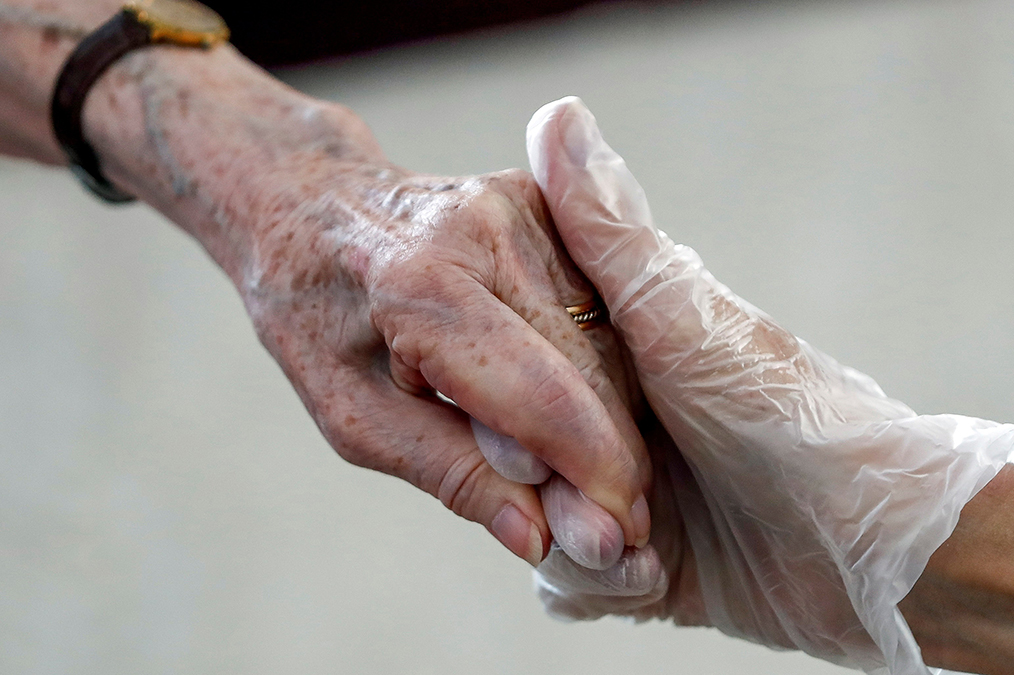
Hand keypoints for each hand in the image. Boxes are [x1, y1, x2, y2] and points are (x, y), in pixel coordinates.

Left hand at [0, 6, 654, 566]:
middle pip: (588, 367)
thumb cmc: (321, 322)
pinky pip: (597, 303)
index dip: (591, 471)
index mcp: (421, 285)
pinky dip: (598, 362)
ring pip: (605, 336)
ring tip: (586, 467)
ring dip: (610, 411)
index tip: (620, 535)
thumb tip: (538, 537)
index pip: (540, 394)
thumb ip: (449, 472)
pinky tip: (579, 398)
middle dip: (612, 454)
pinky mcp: (547, 199)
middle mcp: (485, 230)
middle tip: (617, 525)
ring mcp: (523, 204)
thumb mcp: (355, 418)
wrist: (308, 207)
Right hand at [524, 97, 1013, 673]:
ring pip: (537, 525)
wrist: (878, 549)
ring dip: (580, 552)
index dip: (500, 405)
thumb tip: (557, 113)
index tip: (526, 438)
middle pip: (514, 456)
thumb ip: (607, 232)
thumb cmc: (790, 419)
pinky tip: (651, 579)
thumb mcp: (683, 321)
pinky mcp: (646, 564)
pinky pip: (577, 583)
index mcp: (616, 353)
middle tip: (605, 514)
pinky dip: (602, 588)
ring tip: (640, 552)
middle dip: (545, 494)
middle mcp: (614, 422)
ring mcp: (628, 495)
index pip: (507, 369)